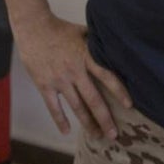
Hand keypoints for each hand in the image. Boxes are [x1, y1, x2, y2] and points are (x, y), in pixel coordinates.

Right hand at [14, 14, 130, 139]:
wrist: (33, 27)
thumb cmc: (59, 28)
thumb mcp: (82, 31)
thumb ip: (96, 42)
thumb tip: (113, 45)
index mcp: (86, 56)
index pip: (107, 76)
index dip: (119, 91)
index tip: (129, 105)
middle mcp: (75, 70)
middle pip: (93, 99)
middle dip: (105, 118)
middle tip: (114, 134)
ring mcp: (59, 79)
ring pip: (76, 106)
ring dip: (87, 123)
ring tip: (96, 135)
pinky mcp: (44, 85)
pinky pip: (53, 107)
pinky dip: (60, 120)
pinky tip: (66, 131)